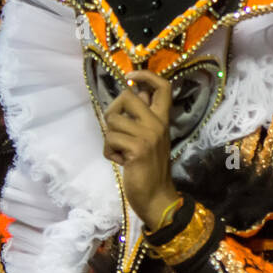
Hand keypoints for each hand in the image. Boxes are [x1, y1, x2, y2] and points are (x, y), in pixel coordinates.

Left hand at [102, 70, 178, 226]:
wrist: (156, 197)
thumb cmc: (149, 168)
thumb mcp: (150, 139)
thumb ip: (143, 117)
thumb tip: (135, 92)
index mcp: (163, 120)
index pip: (163, 87)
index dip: (146, 75)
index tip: (131, 76)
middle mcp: (157, 124)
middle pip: (128, 97)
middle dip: (113, 110)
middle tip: (116, 128)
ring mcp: (148, 135)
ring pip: (112, 120)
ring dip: (110, 138)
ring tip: (120, 151)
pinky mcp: (137, 149)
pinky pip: (110, 139)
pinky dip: (110, 152)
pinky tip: (121, 162)